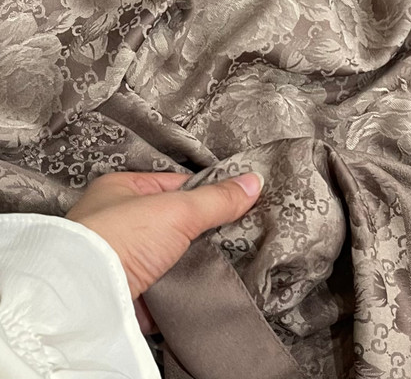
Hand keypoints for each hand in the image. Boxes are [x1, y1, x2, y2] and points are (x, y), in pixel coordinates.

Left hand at [66, 171, 262, 332]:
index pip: (175, 184)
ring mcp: (121, 259)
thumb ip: (217, 198)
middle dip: (201, 231)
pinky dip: (181, 287)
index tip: (236, 202)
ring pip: (170, 255)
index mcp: (121, 189)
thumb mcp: (178, 209)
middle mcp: (117, 222)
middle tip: (234, 233)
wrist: (87, 297)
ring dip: (191, 261)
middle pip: (174, 222)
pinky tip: (200, 284)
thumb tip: (253, 182)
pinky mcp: (127, 291)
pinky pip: (164, 285)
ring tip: (222, 260)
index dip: (206, 192)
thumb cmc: (117, 238)